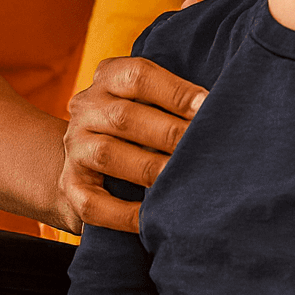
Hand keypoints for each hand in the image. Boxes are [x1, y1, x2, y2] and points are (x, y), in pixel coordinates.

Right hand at [60, 57, 206, 232]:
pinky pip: (93, 203)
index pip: (138, 76)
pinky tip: (152, 219)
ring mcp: (74, 146)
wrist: (91, 160)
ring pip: (106, 154)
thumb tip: (224, 108)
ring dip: (148, 168)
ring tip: (183, 180)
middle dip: (169, 133)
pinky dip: (123, 213)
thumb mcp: (151, 100)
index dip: (175, 91)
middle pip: (124, 116)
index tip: (208, 107)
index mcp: (109, 77)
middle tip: (204, 148)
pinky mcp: (70, 186)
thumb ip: (176, 100)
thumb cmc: (144, 125)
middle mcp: (86, 107)